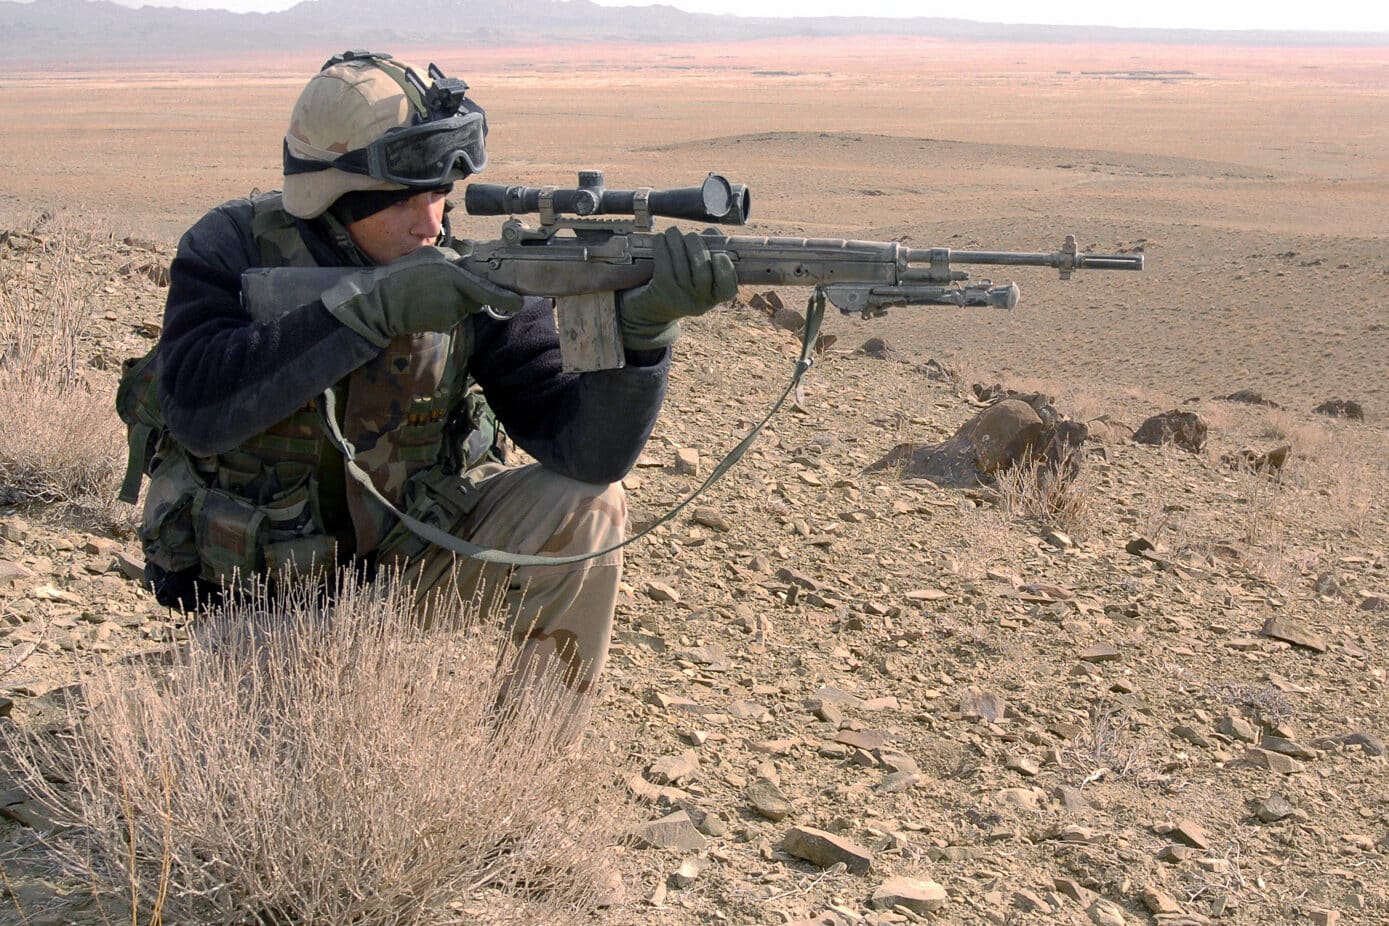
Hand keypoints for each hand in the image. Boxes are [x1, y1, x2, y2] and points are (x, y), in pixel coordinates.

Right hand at [321, 246, 522, 347]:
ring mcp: (451, 314)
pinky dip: (447, 310)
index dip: (506, 298)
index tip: (519, 302)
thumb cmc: (405, 275)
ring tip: (433, 292)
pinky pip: (454, 316)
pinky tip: (430, 303)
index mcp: (455, 278)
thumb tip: (470, 265)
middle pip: (478, 298)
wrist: (384, 302)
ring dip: (457, 300)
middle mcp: (456, 298)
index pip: (488, 291)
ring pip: (466, 307)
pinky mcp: (445, 325)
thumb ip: (455, 260)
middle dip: (471, 292)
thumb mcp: (431, 256)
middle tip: (447, 284)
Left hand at [618, 227, 736, 349]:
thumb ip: (711, 251)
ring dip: (676, 242)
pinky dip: (662, 247)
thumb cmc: (680, 282)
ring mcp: (679, 299)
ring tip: (673, 232)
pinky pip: (663, 265)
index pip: (727, 289)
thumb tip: (712, 233)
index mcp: (714, 298)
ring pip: (681, 266)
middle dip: (697, 248)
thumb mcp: (699, 274)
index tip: (720, 255)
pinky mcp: (660, 292)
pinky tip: (660, 238)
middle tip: (691, 235)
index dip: (726, 271)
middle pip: (703, 274)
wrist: (651, 309)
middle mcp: (699, 303)